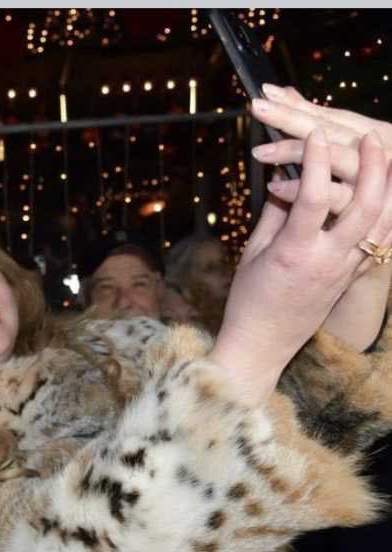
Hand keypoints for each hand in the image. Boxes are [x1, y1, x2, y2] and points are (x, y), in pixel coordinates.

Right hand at [250, 85, 391, 348]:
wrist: (263, 342)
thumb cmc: (250, 298)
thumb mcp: (254, 252)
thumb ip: (276, 212)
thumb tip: (288, 176)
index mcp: (295, 253)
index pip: (312, 198)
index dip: (314, 161)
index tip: (314, 133)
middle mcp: (328, 260)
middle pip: (365, 206)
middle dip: (372, 166)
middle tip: (370, 136)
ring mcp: (346, 270)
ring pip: (382, 222)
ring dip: (386, 186)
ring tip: (384, 158)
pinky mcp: (354, 277)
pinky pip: (379, 241)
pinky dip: (385, 213)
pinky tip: (384, 194)